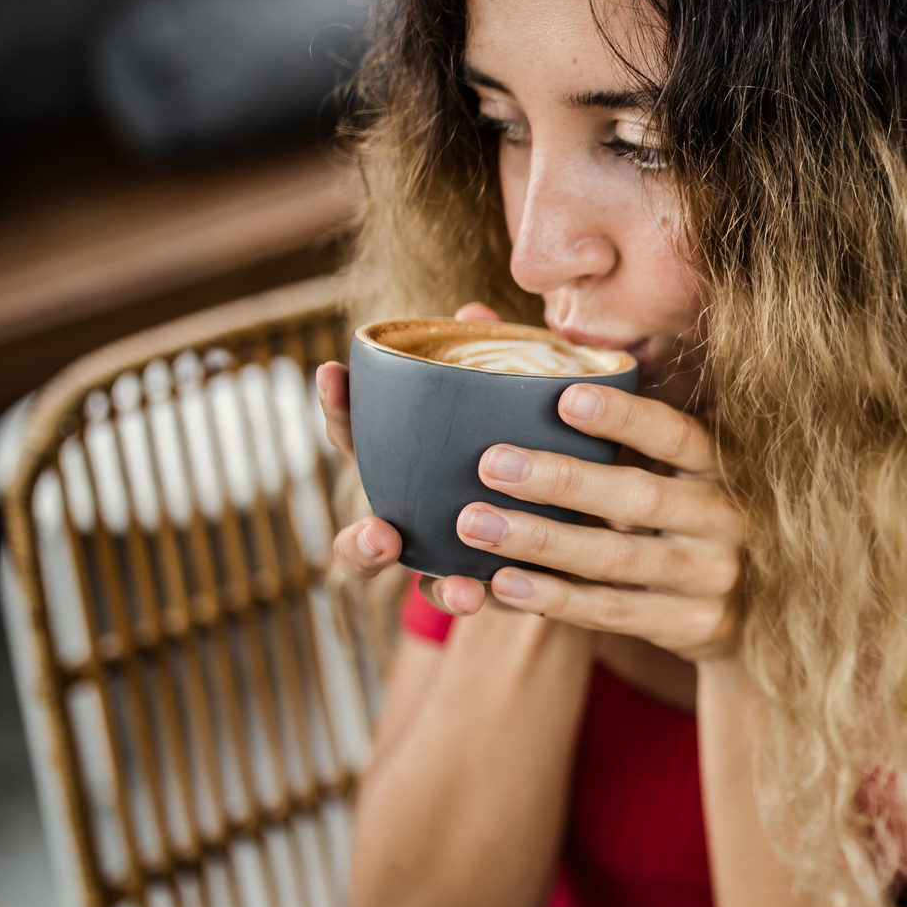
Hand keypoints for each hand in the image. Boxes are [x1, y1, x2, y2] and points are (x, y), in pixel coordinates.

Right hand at [317, 303, 501, 594]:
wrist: (576, 520)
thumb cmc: (528, 443)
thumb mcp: (517, 402)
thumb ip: (493, 362)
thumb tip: (473, 311)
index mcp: (408, 460)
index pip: (360, 431)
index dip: (340, 403)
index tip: (331, 372)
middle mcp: (409, 512)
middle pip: (362, 526)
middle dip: (357, 532)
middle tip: (376, 528)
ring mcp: (435, 554)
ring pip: (397, 572)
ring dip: (389, 570)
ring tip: (403, 562)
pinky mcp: (476, 583)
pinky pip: (457, 595)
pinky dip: (459, 594)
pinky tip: (476, 593)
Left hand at [452, 384, 745, 662]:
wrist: (745, 612)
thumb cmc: (676, 519)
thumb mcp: (668, 469)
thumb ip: (609, 426)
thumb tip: (498, 340)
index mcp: (719, 465)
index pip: (676, 434)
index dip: (625, 417)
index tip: (566, 398)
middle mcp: (727, 518)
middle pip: (641, 497)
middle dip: (562, 479)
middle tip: (491, 463)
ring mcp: (713, 576)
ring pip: (617, 559)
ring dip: (541, 542)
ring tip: (475, 524)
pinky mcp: (693, 625)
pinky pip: (612, 612)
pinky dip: (553, 598)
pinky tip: (502, 583)